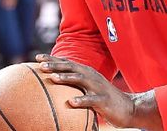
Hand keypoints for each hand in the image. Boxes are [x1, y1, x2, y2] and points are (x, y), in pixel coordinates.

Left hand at [37, 54, 162, 130]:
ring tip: (53, 78)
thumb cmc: (104, 99)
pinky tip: (71, 102)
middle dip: (56, 65)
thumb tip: (55, 83)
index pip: (67, 63)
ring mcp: (98, 87)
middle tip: (40, 65)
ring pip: (80, 80)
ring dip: (66, 78)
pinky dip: (81, 100)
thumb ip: (75, 84)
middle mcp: (91, 76)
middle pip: (71, 67)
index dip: (52, 59)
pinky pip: (91, 100)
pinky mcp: (103, 100)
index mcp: (87, 73)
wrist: (129, 108)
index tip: (37, 57)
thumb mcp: (89, 88)